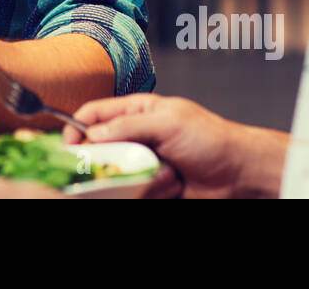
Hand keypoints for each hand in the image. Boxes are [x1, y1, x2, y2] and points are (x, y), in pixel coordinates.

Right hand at [62, 94, 251, 198]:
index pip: (94, 115)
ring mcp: (143, 164)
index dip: (76, 128)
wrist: (240, 173)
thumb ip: (127, 125)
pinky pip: (134, 194)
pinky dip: (154, 192)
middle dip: (109, 163)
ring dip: (141, 179)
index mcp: (137, 112)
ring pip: (117, 177)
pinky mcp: (152, 188)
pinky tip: (175, 186)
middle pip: (100, 151)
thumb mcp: (167, 122)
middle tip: (120, 168)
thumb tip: (92, 134)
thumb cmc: (209, 138)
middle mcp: (136, 138)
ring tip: (169, 175)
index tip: (68, 147)